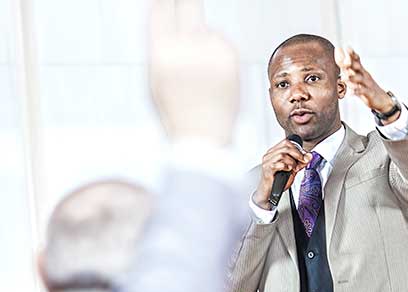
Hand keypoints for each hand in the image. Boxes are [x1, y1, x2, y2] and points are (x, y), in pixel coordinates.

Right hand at [149, 0, 239, 145]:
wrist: (204, 139)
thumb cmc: (177, 115)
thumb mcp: (154, 82)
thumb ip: (158, 47)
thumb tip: (161, 13)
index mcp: (162, 55)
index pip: (162, 7)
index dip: (165, 0)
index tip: (168, 0)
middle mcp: (187, 49)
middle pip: (188, 4)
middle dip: (187, 2)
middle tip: (186, 4)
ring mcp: (210, 52)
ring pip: (204, 29)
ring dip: (201, 41)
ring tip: (200, 75)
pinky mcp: (230, 57)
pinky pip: (221, 42)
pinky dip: (217, 52)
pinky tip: (213, 76)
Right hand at [253, 139, 311, 209]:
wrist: (269, 194)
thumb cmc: (278, 182)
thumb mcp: (292, 170)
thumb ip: (300, 163)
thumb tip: (309, 156)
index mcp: (274, 152)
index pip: (286, 142)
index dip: (297, 148)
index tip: (304, 156)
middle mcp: (269, 155)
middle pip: (285, 147)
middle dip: (297, 154)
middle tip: (302, 161)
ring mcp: (267, 162)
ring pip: (282, 155)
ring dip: (292, 162)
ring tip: (293, 168)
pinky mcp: (267, 169)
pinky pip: (279, 164)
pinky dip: (286, 167)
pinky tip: (287, 171)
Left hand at [334, 47, 399, 121]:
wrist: (381, 99)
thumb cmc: (366, 88)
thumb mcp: (358, 78)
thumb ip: (348, 70)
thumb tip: (339, 61)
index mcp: (361, 71)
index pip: (357, 60)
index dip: (352, 54)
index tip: (346, 47)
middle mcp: (365, 75)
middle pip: (358, 66)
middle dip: (352, 62)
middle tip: (345, 59)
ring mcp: (367, 84)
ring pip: (360, 79)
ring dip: (352, 78)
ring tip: (344, 77)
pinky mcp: (369, 93)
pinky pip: (363, 92)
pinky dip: (357, 92)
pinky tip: (350, 93)